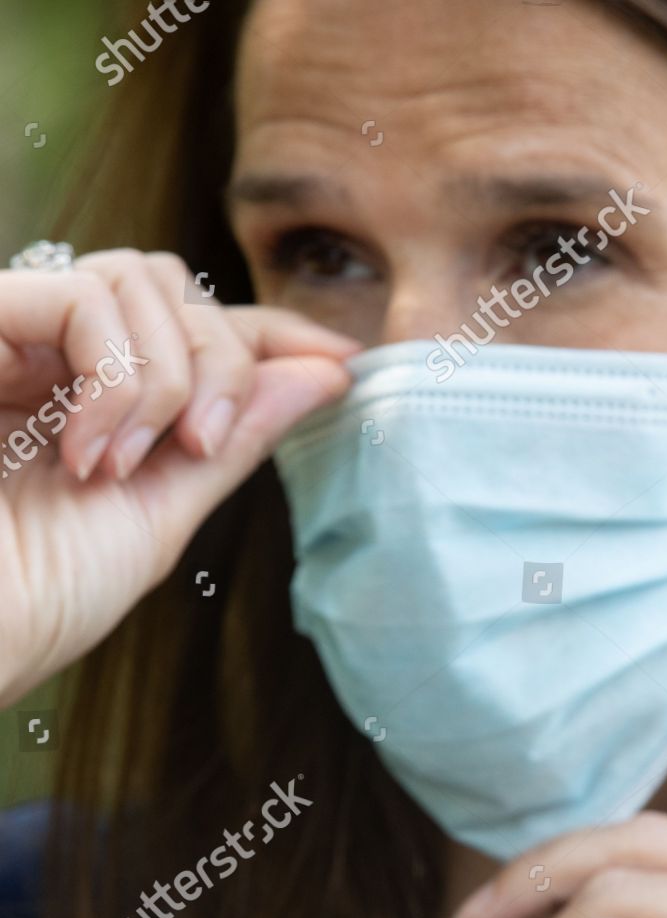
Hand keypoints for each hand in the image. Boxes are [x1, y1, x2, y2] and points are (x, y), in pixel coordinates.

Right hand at [0, 249, 358, 706]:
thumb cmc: (40, 597)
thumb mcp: (161, 514)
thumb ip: (234, 438)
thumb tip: (322, 377)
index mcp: (95, 397)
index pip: (198, 329)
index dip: (271, 332)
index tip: (341, 358)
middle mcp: (53, 354)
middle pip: (178, 289)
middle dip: (219, 364)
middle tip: (197, 445)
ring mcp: (15, 336)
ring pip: (139, 279)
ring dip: (163, 380)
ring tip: (119, 467)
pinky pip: (82, 296)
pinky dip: (115, 376)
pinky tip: (88, 449)